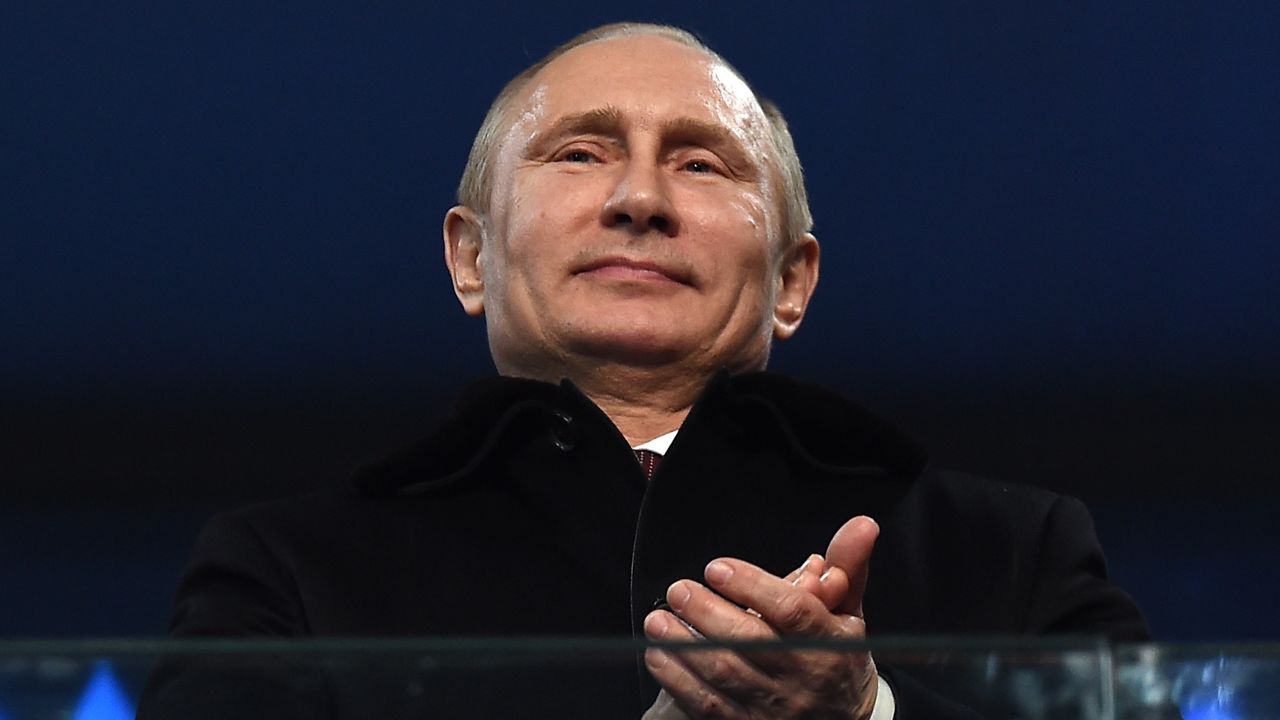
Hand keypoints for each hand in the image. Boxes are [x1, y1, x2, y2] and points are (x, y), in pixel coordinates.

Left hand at [643, 516, 880, 718]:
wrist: (845, 718)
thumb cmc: (838, 654)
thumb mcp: (850, 610)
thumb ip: (848, 564)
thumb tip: (862, 523)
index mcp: (828, 642)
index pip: (792, 610)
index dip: (752, 586)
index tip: (718, 567)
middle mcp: (801, 676)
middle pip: (750, 641)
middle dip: (707, 612)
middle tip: (679, 590)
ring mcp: (773, 706)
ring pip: (724, 673)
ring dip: (684, 644)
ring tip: (659, 619)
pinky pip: (707, 705)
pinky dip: (678, 679)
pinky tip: (659, 654)